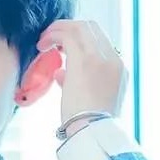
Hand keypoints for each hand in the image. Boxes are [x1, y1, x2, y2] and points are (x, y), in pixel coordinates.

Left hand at [37, 20, 128, 136]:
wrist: (93, 132)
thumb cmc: (88, 123)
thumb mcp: (89, 100)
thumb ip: (76, 82)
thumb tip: (61, 74)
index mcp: (118, 69)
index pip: (99, 41)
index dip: (79, 37)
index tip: (62, 45)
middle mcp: (112, 59)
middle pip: (91, 28)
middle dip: (68, 29)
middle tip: (51, 38)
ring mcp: (100, 57)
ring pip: (79, 27)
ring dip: (58, 30)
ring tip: (43, 41)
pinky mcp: (83, 60)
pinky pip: (67, 35)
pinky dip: (52, 35)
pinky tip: (42, 45)